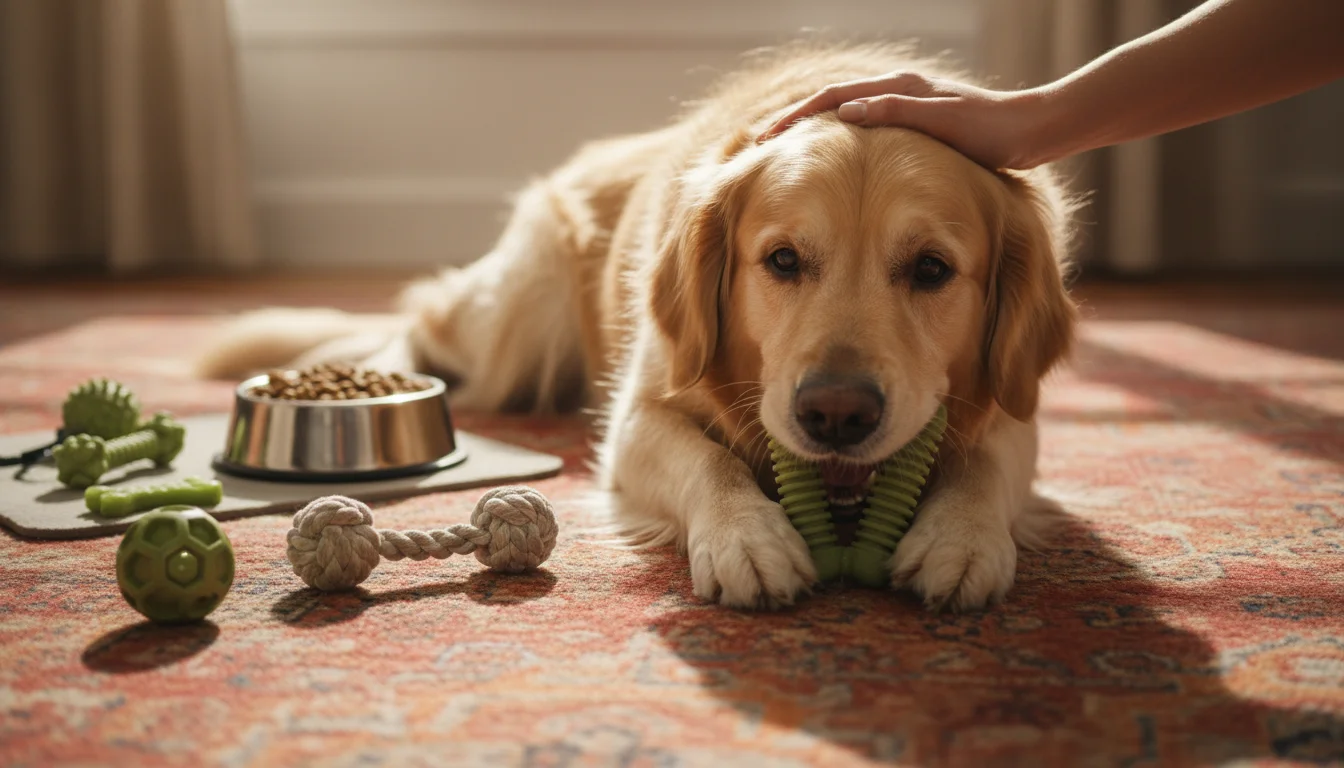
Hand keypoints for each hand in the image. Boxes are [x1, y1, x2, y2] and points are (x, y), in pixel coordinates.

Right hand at [757, 71, 1049, 170]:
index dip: (797, 117)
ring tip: (787, 152)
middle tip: (762, 144)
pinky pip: (865, 127)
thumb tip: (846, 114)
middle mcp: (897, 91)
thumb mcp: (942, 121)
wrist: (1032, 132)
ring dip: (815, 129)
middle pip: (832, 102)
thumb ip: (895, 113)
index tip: (767, 137)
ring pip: (846, 114)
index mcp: (898, 87)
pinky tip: (834, 158)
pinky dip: (840, 138)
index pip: (832, 98)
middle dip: (796, 121)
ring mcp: (905, 106)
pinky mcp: (916, 123)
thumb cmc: (990, 130)